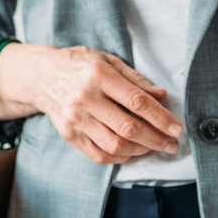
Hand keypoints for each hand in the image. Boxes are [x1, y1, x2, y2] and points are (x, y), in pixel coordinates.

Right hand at [0, 43, 183, 164]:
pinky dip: (120, 157)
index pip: (137, 101)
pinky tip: (132, 151)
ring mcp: (75, 118)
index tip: (177, 128)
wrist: (40, 75)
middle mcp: (86, 98)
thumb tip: (162, 96)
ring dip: (140, 150)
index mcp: (99, 74)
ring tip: (154, 147)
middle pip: (128, 127)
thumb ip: (135, 79)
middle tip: (172, 145)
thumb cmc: (79, 64)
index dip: (161, 117)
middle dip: (156, 139)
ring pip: (115, 144)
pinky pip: (99, 154)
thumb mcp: (108, 60)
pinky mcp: (68, 134)